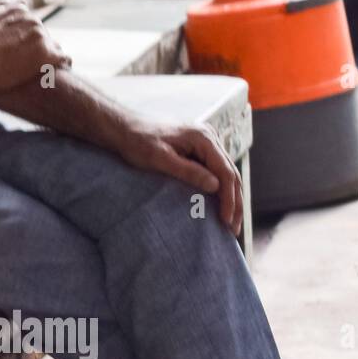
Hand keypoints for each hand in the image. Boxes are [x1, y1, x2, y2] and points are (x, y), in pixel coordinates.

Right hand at [0, 0, 70, 97]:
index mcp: (14, 8)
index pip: (26, 19)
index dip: (21, 35)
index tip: (17, 46)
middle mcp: (30, 17)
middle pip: (39, 32)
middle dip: (33, 46)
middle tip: (22, 62)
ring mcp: (40, 36)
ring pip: (51, 45)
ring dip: (45, 56)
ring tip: (38, 70)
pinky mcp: (46, 55)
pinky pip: (62, 59)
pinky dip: (59, 66)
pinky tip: (53, 74)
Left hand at [116, 119, 243, 235]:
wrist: (123, 128)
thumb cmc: (137, 142)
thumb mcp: (159, 160)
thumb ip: (188, 171)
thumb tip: (216, 186)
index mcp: (203, 138)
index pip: (225, 173)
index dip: (229, 199)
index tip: (226, 221)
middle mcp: (209, 137)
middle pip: (231, 174)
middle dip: (235, 203)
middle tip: (233, 230)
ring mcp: (205, 142)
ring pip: (226, 173)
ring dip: (231, 198)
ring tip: (231, 223)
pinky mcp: (199, 149)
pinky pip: (216, 170)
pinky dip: (221, 189)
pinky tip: (220, 205)